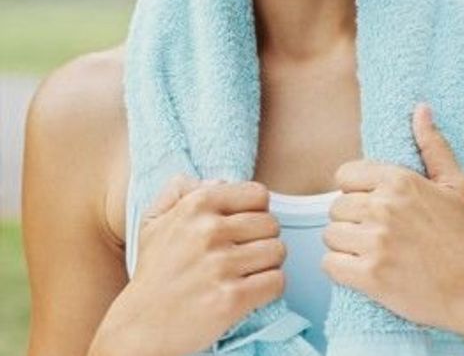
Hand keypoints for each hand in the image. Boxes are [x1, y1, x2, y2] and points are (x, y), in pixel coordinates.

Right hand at [96, 177, 285, 355]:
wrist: (138, 328)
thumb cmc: (153, 274)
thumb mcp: (154, 223)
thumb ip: (180, 191)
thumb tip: (219, 181)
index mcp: (196, 206)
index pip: (259, 194)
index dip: (255, 212)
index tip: (242, 229)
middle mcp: (209, 231)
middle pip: (272, 224)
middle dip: (262, 240)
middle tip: (242, 255)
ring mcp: (221, 266)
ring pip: (278, 252)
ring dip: (267, 265)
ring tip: (244, 274)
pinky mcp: (231, 299)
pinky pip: (277, 281)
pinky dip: (268, 289)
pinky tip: (249, 292)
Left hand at [322, 104, 463, 334]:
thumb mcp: (456, 185)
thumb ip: (433, 145)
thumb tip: (420, 109)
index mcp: (400, 181)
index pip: (345, 175)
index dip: (356, 192)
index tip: (375, 207)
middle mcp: (384, 208)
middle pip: (336, 207)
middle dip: (352, 222)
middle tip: (378, 235)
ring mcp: (375, 243)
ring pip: (330, 236)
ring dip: (345, 246)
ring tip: (373, 253)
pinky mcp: (369, 276)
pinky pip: (330, 265)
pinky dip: (342, 270)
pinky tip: (365, 271)